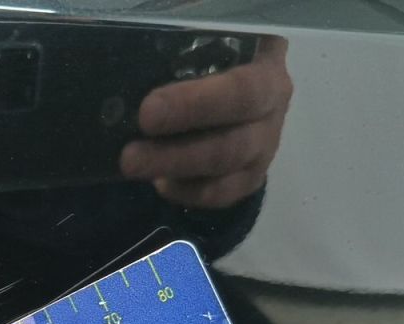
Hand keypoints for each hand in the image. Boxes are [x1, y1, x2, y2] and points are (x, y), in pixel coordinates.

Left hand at [120, 36, 292, 208]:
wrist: (237, 87)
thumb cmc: (210, 60)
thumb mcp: (202, 48)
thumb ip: (178, 61)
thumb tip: (129, 82)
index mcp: (265, 68)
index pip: (239, 90)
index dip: (194, 105)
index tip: (148, 114)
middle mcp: (274, 108)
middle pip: (232, 142)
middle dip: (176, 153)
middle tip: (129, 157)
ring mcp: (267, 146)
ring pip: (227, 170)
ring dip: (176, 171)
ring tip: (134, 168)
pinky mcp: (253, 176)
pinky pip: (223, 194)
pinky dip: (188, 191)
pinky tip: (160, 182)